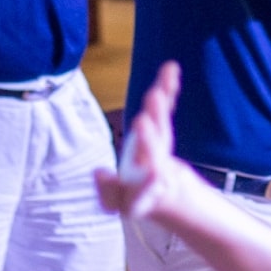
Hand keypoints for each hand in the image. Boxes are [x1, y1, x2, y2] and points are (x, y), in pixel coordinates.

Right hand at [97, 60, 194, 220]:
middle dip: (149, 136)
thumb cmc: (133, 194)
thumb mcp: (117, 202)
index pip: (146, 182)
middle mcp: (154, 160)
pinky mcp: (159, 125)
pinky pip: (165, 105)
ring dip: (158, 108)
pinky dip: (167, 88)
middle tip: (144, 120)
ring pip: (160, 124)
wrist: (161, 185)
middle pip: (153, 149)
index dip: (147, 184)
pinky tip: (171, 68)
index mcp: (143, 182)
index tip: (155, 175)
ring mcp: (158, 141)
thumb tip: (99, 172)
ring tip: (159, 89)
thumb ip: (108, 191)